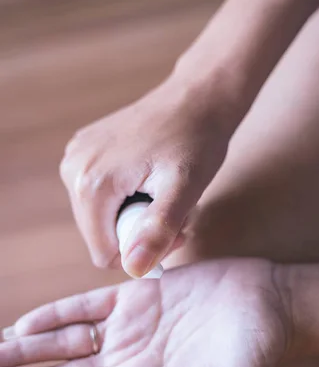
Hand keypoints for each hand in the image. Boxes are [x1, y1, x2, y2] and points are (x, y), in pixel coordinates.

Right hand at [60, 76, 230, 275]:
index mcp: (91, 183)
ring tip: (164, 195)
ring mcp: (75, 158)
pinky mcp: (84, 151)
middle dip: (138, 234)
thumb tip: (135, 269)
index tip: (174, 232)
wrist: (197, 98)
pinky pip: (100, 197)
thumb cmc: (196, 141)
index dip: (141, 253)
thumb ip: (158, 230)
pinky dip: (127, 198)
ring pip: (101, 219)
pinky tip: (150, 180)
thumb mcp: (184, 190)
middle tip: (175, 214)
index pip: (104, 254)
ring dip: (135, 217)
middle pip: (100, 236)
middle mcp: (73, 169)